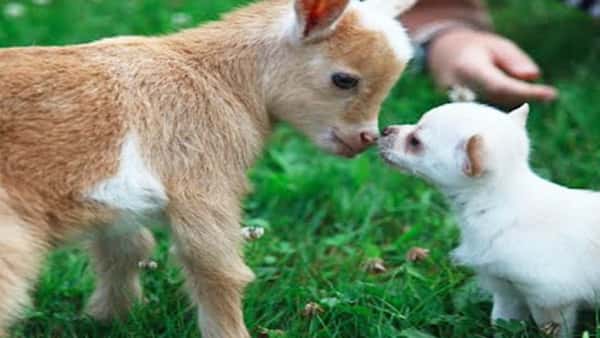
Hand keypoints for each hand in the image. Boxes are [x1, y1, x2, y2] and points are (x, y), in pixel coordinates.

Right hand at [427, 28, 557, 106]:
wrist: (442, 57)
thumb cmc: (475, 49)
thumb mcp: (496, 46)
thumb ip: (514, 60)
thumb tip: (534, 76)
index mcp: (468, 69)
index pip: (500, 86)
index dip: (525, 92)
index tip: (551, 94)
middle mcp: (457, 89)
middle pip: (495, 104)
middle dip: (522, 103)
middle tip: (545, 96)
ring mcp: (453, 104)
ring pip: (488, 115)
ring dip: (512, 113)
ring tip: (530, 104)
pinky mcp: (455, 114)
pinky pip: (481, 120)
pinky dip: (499, 119)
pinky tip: (513, 116)